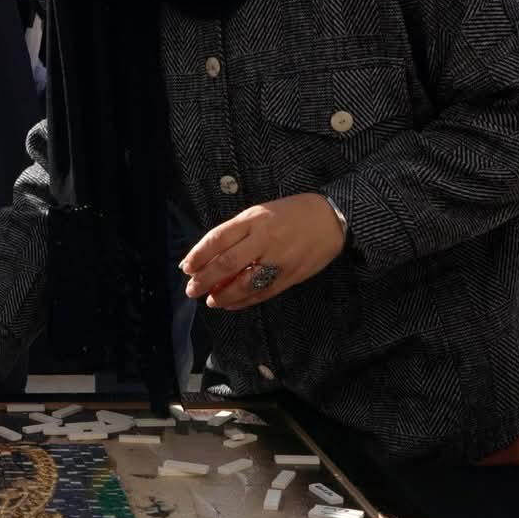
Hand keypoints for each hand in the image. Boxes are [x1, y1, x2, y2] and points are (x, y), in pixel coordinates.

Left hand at [180, 193, 344, 310]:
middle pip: (227, 263)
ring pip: (244, 283)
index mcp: (253, 220)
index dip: (199, 256)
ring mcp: (279, 259)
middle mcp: (264, 239)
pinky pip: (263, 293)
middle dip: (205, 280)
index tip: (186, 267)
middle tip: (192, 290)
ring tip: (212, 301)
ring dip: (224, 296)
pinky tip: (232, 304)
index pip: (218, 239)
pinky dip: (245, 301)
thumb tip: (210, 255)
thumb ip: (237, 233)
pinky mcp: (291, 276)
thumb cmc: (291, 213)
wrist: (332, 218)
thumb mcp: (260, 213)